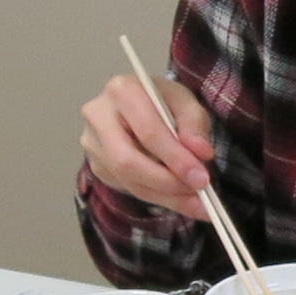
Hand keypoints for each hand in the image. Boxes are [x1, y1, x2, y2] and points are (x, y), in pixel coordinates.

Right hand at [82, 71, 213, 219]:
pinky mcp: (96, 166)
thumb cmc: (163, 102)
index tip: (202, 179)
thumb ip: (195, 124)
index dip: (176, 158)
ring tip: (197, 203)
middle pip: (127, 161)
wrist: (140, 106)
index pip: (148, 132)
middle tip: (199, 195)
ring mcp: (93, 144)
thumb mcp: (186, 102)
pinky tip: (180, 199)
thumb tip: (201, 153)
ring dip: (166, 196)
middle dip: (167, 182)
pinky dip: (158, 197)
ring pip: (128, 180)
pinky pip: (128, 188)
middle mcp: (98, 116)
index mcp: (122, 91)